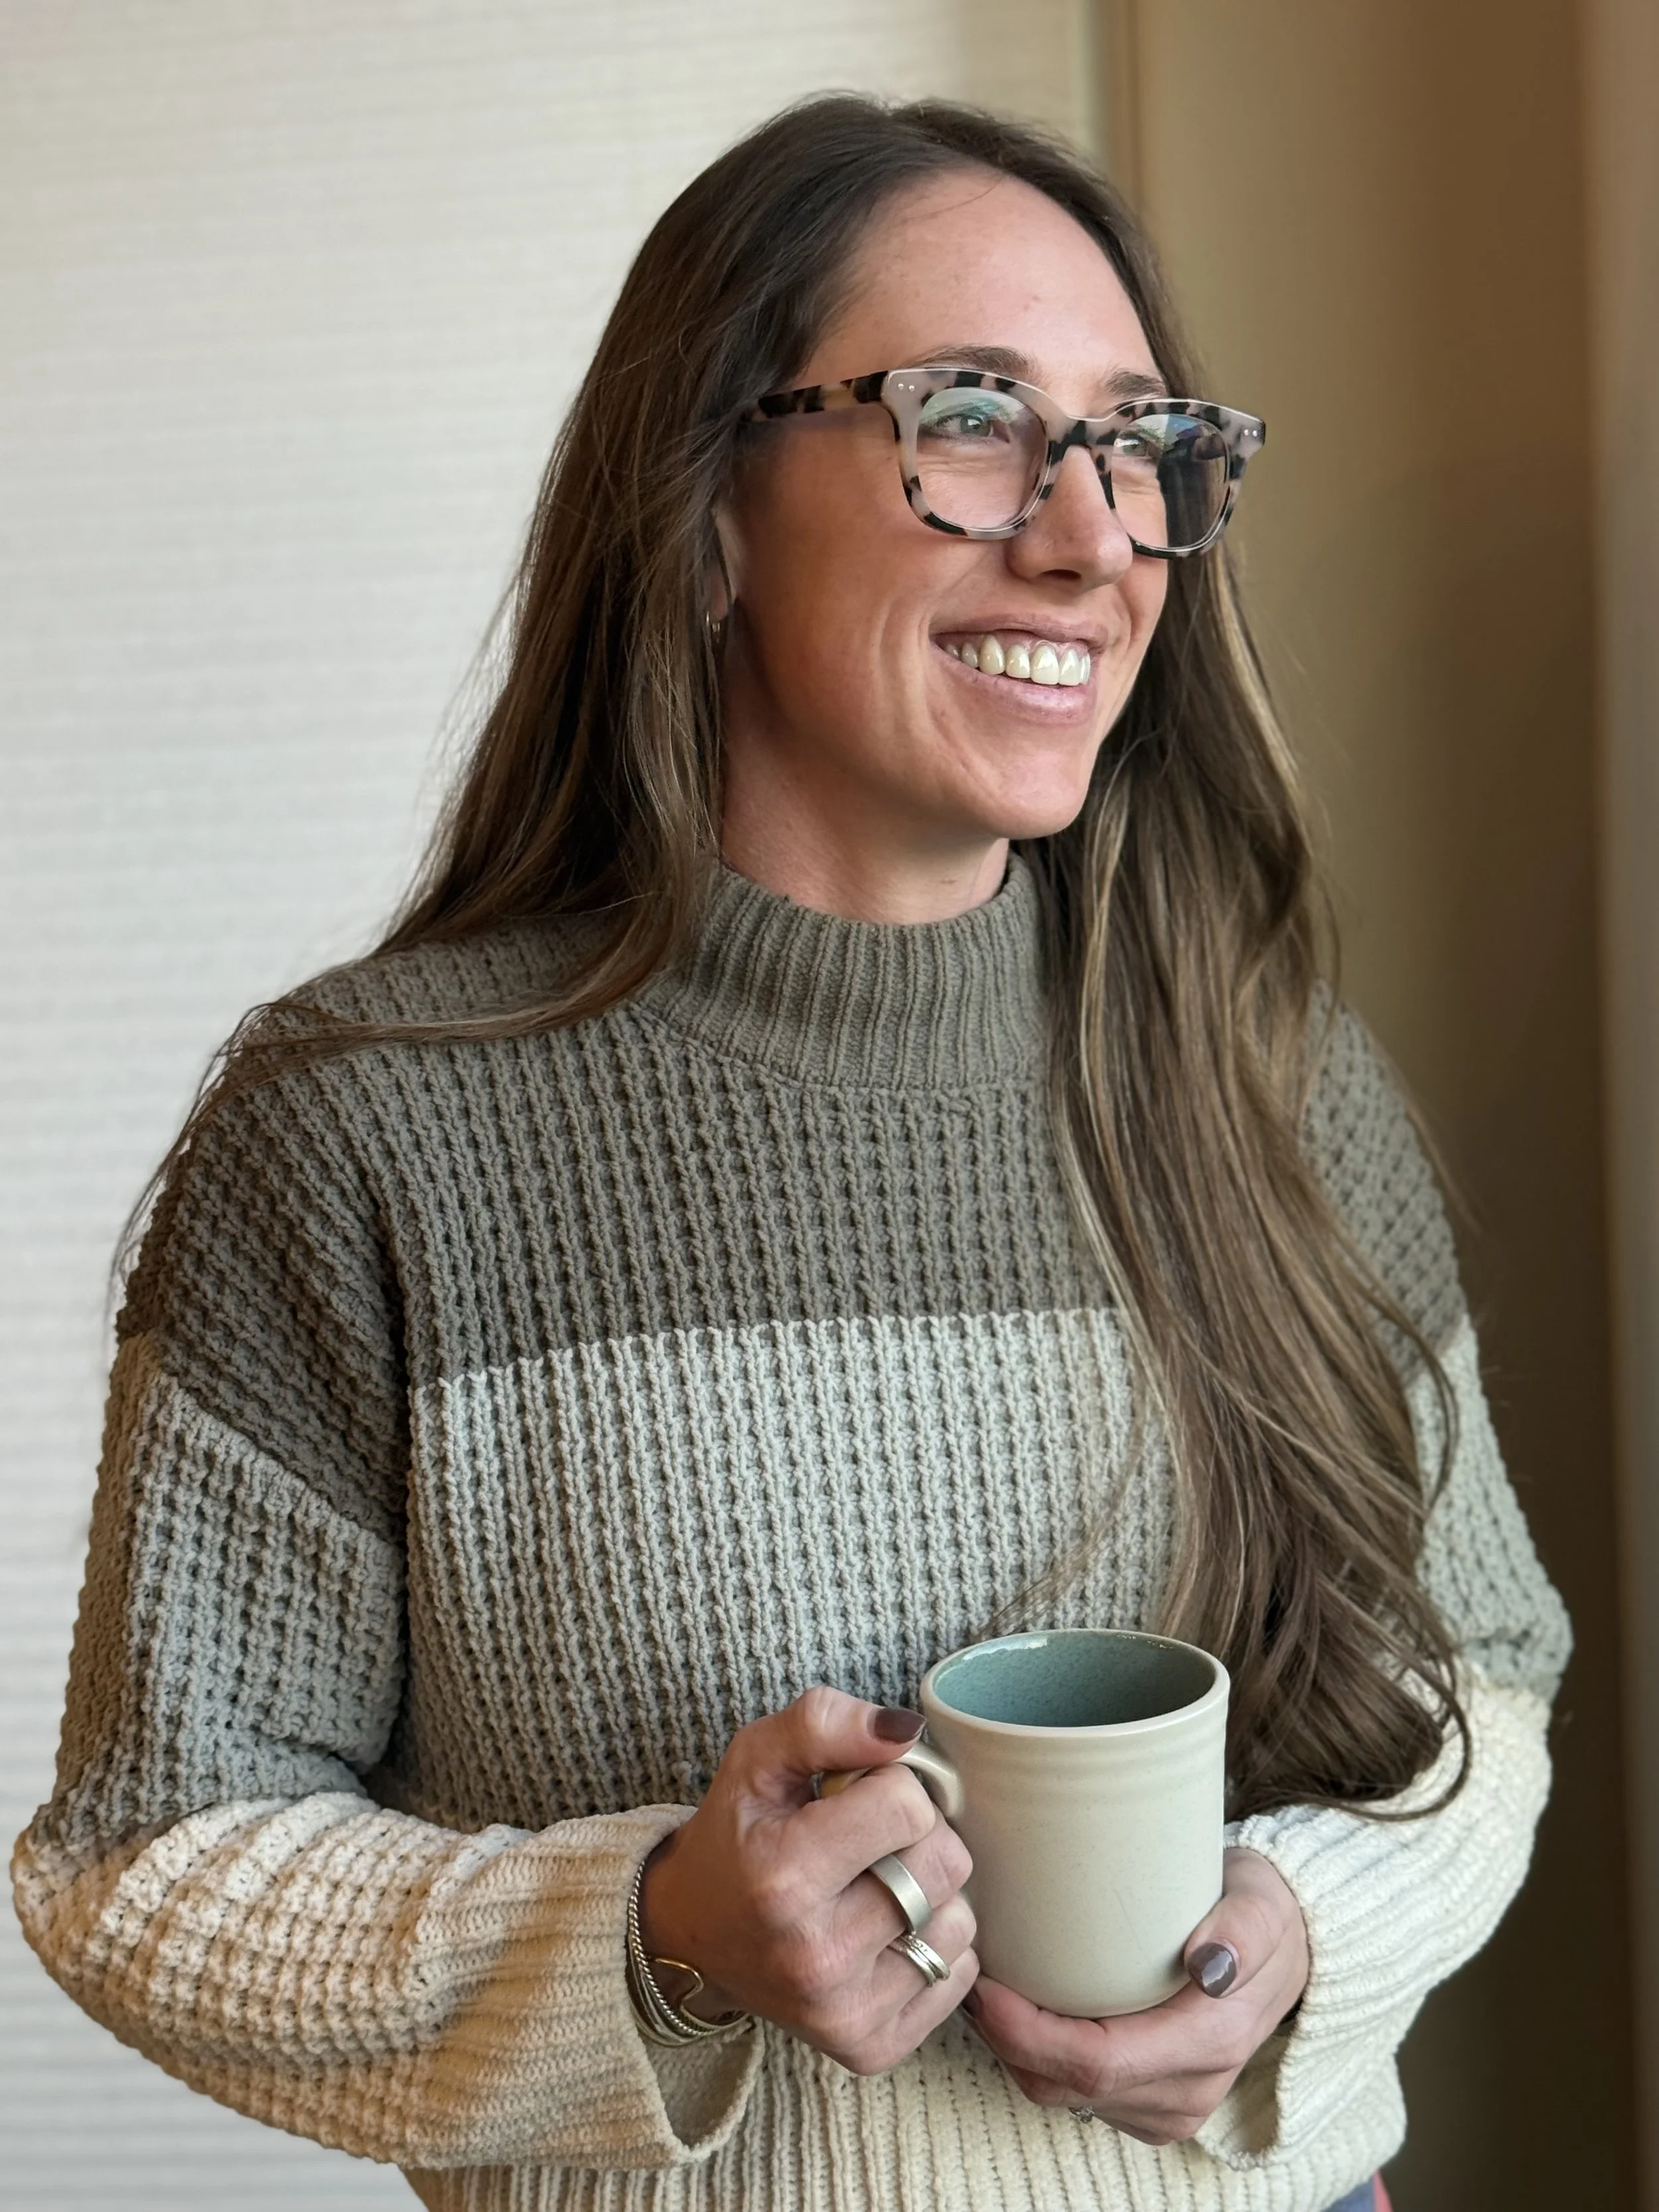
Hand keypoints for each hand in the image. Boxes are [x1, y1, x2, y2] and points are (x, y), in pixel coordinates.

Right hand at [639, 1687, 978, 2073]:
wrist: (693, 1935)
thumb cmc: (735, 1836)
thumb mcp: (756, 1758)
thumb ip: (825, 1722)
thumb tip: (906, 1732)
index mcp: (784, 1877)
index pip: (909, 1806)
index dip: (890, 1787)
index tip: (854, 1798)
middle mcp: (816, 1956)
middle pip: (947, 1864)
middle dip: (919, 1837)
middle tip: (870, 1842)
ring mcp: (844, 2012)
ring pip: (961, 1923)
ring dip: (932, 1895)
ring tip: (876, 1887)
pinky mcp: (868, 2047)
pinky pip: (958, 1977)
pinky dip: (933, 1947)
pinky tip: (884, 1934)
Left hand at [964, 1847, 1308, 2143]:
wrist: (1289, 1951)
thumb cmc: (1263, 1912)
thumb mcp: (1261, 1900)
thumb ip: (1243, 1928)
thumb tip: (1209, 1963)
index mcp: (1208, 2044)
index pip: (1096, 2062)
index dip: (1027, 2032)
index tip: (985, 1981)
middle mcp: (1185, 2092)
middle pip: (1064, 2086)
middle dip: (1003, 2037)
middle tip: (967, 1969)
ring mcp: (1167, 2107)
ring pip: (1060, 2095)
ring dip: (1013, 2048)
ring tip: (984, 1980)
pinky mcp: (1149, 2104)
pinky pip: (1074, 2094)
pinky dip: (1037, 2056)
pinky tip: (1019, 2004)